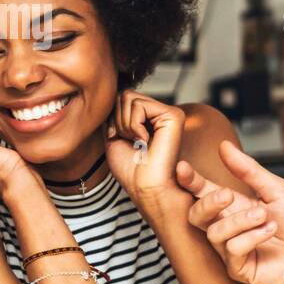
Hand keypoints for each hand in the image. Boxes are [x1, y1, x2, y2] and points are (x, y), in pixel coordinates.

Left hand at [105, 90, 185, 214]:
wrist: (145, 188)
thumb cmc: (132, 171)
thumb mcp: (114, 137)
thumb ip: (113, 115)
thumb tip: (110, 95)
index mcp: (151, 118)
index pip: (121, 99)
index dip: (113, 120)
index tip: (122, 140)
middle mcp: (162, 113)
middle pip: (124, 95)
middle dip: (118, 120)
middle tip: (131, 142)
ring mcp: (169, 113)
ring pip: (129, 97)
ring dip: (124, 124)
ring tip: (139, 142)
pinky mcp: (173, 115)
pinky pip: (138, 105)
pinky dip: (133, 125)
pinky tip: (145, 141)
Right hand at [176, 139, 283, 283]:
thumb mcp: (276, 189)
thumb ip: (249, 171)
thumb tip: (224, 146)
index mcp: (234, 207)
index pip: (204, 193)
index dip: (191, 181)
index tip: (182, 168)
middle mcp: (229, 228)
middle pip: (197, 216)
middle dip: (208, 202)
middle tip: (228, 195)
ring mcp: (232, 251)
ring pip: (215, 233)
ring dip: (241, 221)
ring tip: (265, 217)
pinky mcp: (240, 269)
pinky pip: (232, 250)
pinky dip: (251, 237)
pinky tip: (270, 232)